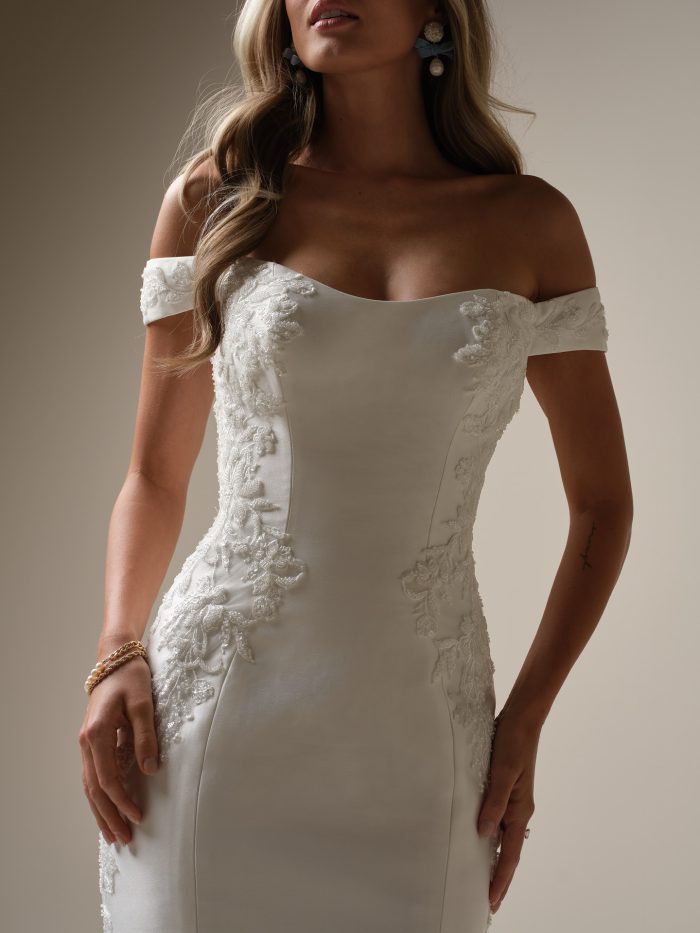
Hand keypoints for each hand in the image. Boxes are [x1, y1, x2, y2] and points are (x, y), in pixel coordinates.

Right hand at [78, 651, 159, 845]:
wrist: (115, 658)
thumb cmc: (131, 678)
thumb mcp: (143, 703)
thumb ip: (146, 736)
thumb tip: (149, 770)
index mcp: (97, 733)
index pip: (108, 778)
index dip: (122, 801)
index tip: (138, 817)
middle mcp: (86, 742)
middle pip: (94, 788)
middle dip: (109, 815)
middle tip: (124, 839)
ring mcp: (86, 743)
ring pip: (89, 785)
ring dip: (101, 811)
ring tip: (113, 834)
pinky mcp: (92, 741)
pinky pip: (92, 775)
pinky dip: (99, 795)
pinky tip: (107, 809)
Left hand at [478, 710, 539, 912]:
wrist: (523, 719)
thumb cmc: (513, 742)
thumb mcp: (502, 772)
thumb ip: (493, 803)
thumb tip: (484, 834)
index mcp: (519, 809)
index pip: (509, 854)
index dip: (501, 879)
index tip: (492, 902)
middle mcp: (519, 809)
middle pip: (509, 852)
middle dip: (501, 877)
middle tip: (490, 901)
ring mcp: (515, 800)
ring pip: (506, 838)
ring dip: (498, 859)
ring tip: (487, 877)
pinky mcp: (509, 789)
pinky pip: (502, 821)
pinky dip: (495, 837)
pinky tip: (486, 838)